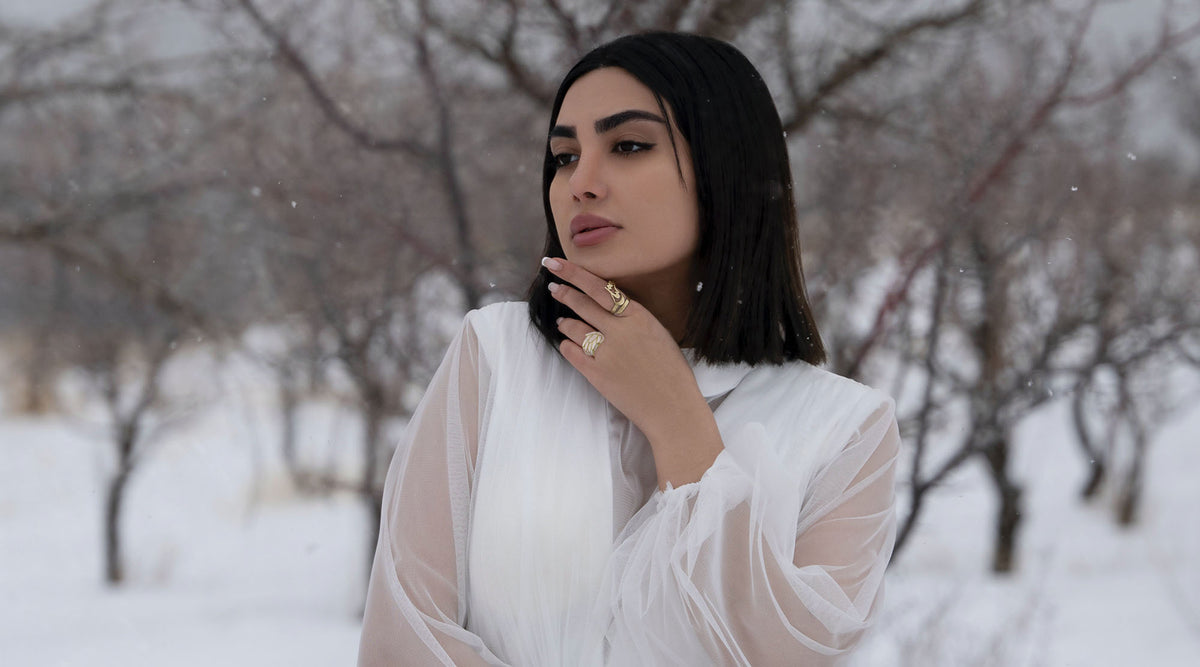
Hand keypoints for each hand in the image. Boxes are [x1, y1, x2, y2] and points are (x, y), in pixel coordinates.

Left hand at [542, 257, 723, 488]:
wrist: (672, 407)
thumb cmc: (671, 372)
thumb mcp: (659, 334)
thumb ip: (634, 319)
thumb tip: (609, 308)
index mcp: (639, 316)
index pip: (599, 287)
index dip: (574, 274)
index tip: (557, 265)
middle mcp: (620, 330)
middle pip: (581, 303)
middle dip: (563, 293)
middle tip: (553, 288)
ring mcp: (606, 352)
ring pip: (573, 327)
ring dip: (565, 323)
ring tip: (563, 322)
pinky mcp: (596, 374)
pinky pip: (571, 352)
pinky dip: (566, 345)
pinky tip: (568, 344)